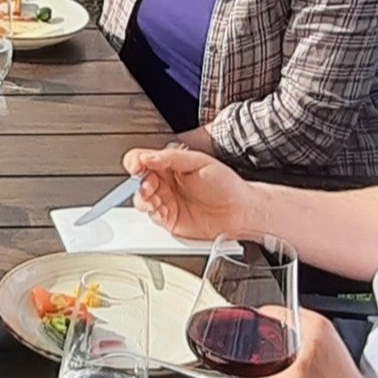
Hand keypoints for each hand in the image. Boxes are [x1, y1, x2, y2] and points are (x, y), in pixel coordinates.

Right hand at [124, 145, 259, 241]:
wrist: (242, 211)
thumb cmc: (227, 184)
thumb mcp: (199, 162)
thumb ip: (171, 157)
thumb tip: (148, 157)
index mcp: (170, 164)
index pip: (142, 159)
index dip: (135, 162)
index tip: (137, 166)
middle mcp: (165, 182)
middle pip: (137, 181)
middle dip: (139, 183)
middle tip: (149, 185)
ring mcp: (166, 201)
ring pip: (141, 200)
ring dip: (143, 199)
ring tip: (155, 198)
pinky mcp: (170, 220)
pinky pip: (152, 217)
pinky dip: (152, 214)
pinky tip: (161, 210)